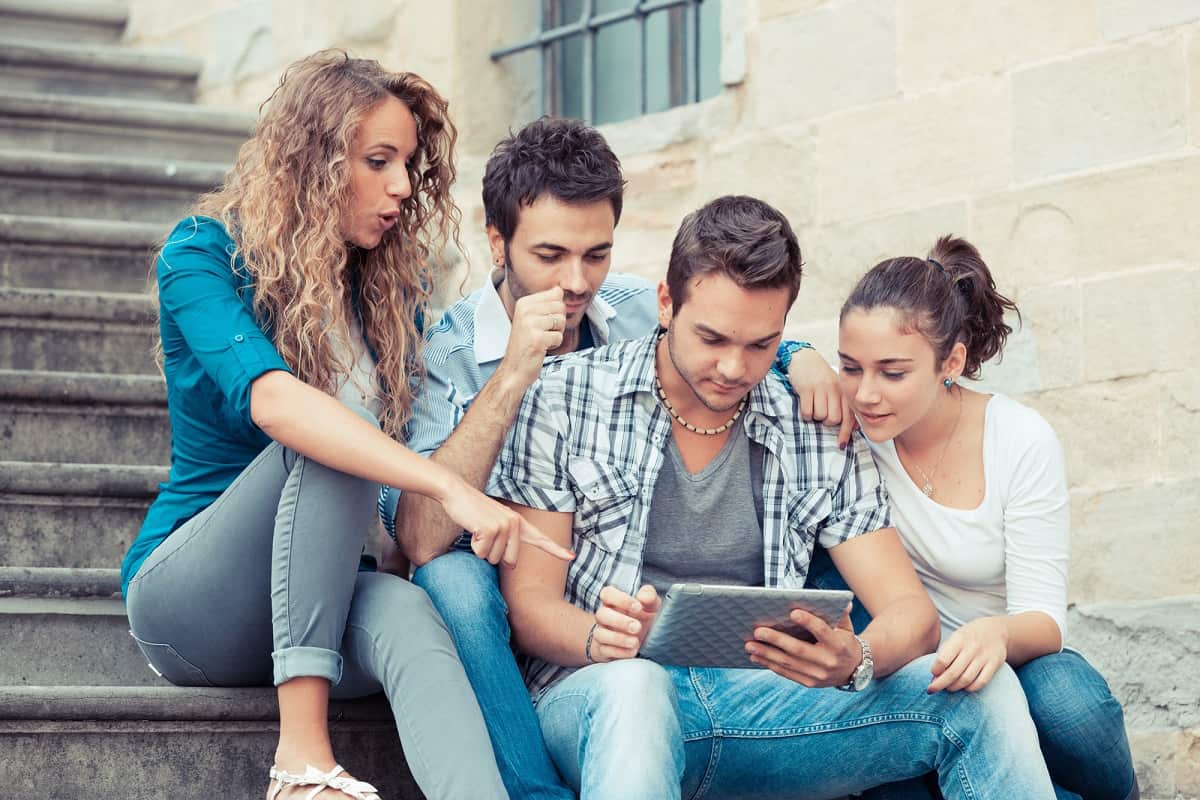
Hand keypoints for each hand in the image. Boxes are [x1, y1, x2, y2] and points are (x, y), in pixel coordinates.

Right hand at [436, 479, 573, 565]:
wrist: (457, 493)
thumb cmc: (474, 512)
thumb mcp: (495, 523)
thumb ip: (507, 540)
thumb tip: (512, 563)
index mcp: (519, 522)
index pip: (541, 539)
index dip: (556, 550)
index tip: (571, 556)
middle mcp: (515, 524)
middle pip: (509, 561)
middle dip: (494, 555)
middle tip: (485, 535)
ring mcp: (504, 526)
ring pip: (493, 558)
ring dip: (482, 549)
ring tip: (478, 529)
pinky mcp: (490, 529)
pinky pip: (481, 553)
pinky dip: (474, 546)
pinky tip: (473, 528)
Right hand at [498, 287, 566, 389]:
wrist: (514, 369)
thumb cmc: (526, 344)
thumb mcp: (531, 319)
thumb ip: (545, 304)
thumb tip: (559, 289)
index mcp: (524, 302)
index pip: (556, 294)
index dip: (556, 310)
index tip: (543, 322)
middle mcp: (525, 310)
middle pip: (561, 307)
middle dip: (558, 323)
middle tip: (543, 333)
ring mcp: (530, 324)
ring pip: (561, 322)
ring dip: (556, 334)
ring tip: (542, 340)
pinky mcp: (537, 338)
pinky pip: (559, 337)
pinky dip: (554, 345)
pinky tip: (541, 348)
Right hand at [588, 585, 661, 661]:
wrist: (640, 640)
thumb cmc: (643, 617)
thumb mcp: (651, 605)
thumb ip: (649, 596)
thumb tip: (644, 597)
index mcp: (613, 601)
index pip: (607, 594)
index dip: (621, 600)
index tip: (638, 607)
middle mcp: (604, 616)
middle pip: (602, 614)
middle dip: (620, 621)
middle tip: (637, 627)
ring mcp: (602, 632)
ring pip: (600, 634)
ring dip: (618, 638)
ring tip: (636, 642)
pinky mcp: (603, 649)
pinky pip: (605, 650)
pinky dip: (620, 652)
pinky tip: (632, 651)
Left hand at [745, 605, 860, 687]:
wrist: (854, 671)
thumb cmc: (845, 642)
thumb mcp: (847, 628)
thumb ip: (842, 614)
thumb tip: (843, 602)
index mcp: (838, 645)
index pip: (823, 631)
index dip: (809, 622)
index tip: (792, 612)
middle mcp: (828, 662)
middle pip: (798, 650)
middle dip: (776, 640)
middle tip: (757, 631)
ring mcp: (818, 675)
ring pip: (788, 664)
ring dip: (766, 654)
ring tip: (749, 646)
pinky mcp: (809, 683)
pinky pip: (787, 673)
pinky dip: (770, 665)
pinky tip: (756, 657)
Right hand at [787, 348, 856, 448]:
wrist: (805, 358)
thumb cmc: (822, 377)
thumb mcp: (836, 388)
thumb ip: (844, 405)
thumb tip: (854, 427)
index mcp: (844, 391)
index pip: (848, 416)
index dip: (845, 432)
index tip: (841, 444)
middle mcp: (834, 390)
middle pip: (833, 419)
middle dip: (826, 421)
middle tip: (821, 413)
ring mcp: (821, 389)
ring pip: (820, 416)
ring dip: (815, 417)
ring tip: (813, 405)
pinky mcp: (806, 389)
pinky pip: (808, 412)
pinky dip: (805, 414)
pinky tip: (805, 404)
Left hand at [927, 616, 1008, 693]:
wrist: (995, 629)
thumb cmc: (969, 636)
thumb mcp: (955, 638)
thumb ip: (945, 654)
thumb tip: (935, 677)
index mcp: (958, 639)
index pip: (943, 659)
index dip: (935, 670)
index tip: (932, 674)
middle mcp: (972, 648)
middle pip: (953, 672)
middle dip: (940, 684)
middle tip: (933, 689)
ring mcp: (984, 657)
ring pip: (966, 679)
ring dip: (954, 687)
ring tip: (948, 688)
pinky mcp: (994, 664)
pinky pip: (981, 682)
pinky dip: (970, 688)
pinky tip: (964, 687)